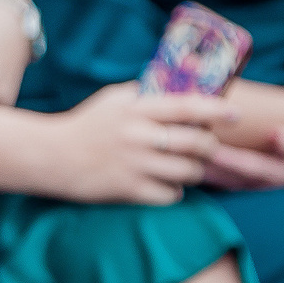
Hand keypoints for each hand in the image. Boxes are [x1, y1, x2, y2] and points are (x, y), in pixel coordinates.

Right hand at [40, 83, 235, 204]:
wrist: (50, 156)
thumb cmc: (85, 125)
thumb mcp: (112, 99)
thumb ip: (145, 94)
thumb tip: (181, 88)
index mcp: (136, 110)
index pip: (187, 107)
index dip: (215, 110)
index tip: (233, 114)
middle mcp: (138, 137)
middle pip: (196, 143)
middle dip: (209, 146)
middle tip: (205, 147)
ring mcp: (135, 165)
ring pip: (189, 171)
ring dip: (194, 170)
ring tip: (185, 166)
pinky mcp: (129, 190)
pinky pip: (171, 194)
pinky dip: (174, 191)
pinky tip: (165, 184)